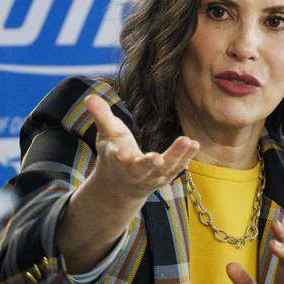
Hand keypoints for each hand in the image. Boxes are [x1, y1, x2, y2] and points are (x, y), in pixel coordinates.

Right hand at [83, 94, 198, 203]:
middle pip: (141, 170)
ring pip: (164, 170)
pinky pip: (176, 169)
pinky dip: (185, 158)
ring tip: (188, 141)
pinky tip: (194, 144)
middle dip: (148, 165)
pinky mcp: (164, 178)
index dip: (119, 156)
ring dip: (176, 157)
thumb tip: (89, 97)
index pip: (116, 159)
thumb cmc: (114, 152)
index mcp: (116, 160)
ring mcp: (150, 178)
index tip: (121, 153)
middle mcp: (133, 173)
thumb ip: (100, 115)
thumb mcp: (105, 133)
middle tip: (158, 160)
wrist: (120, 186)